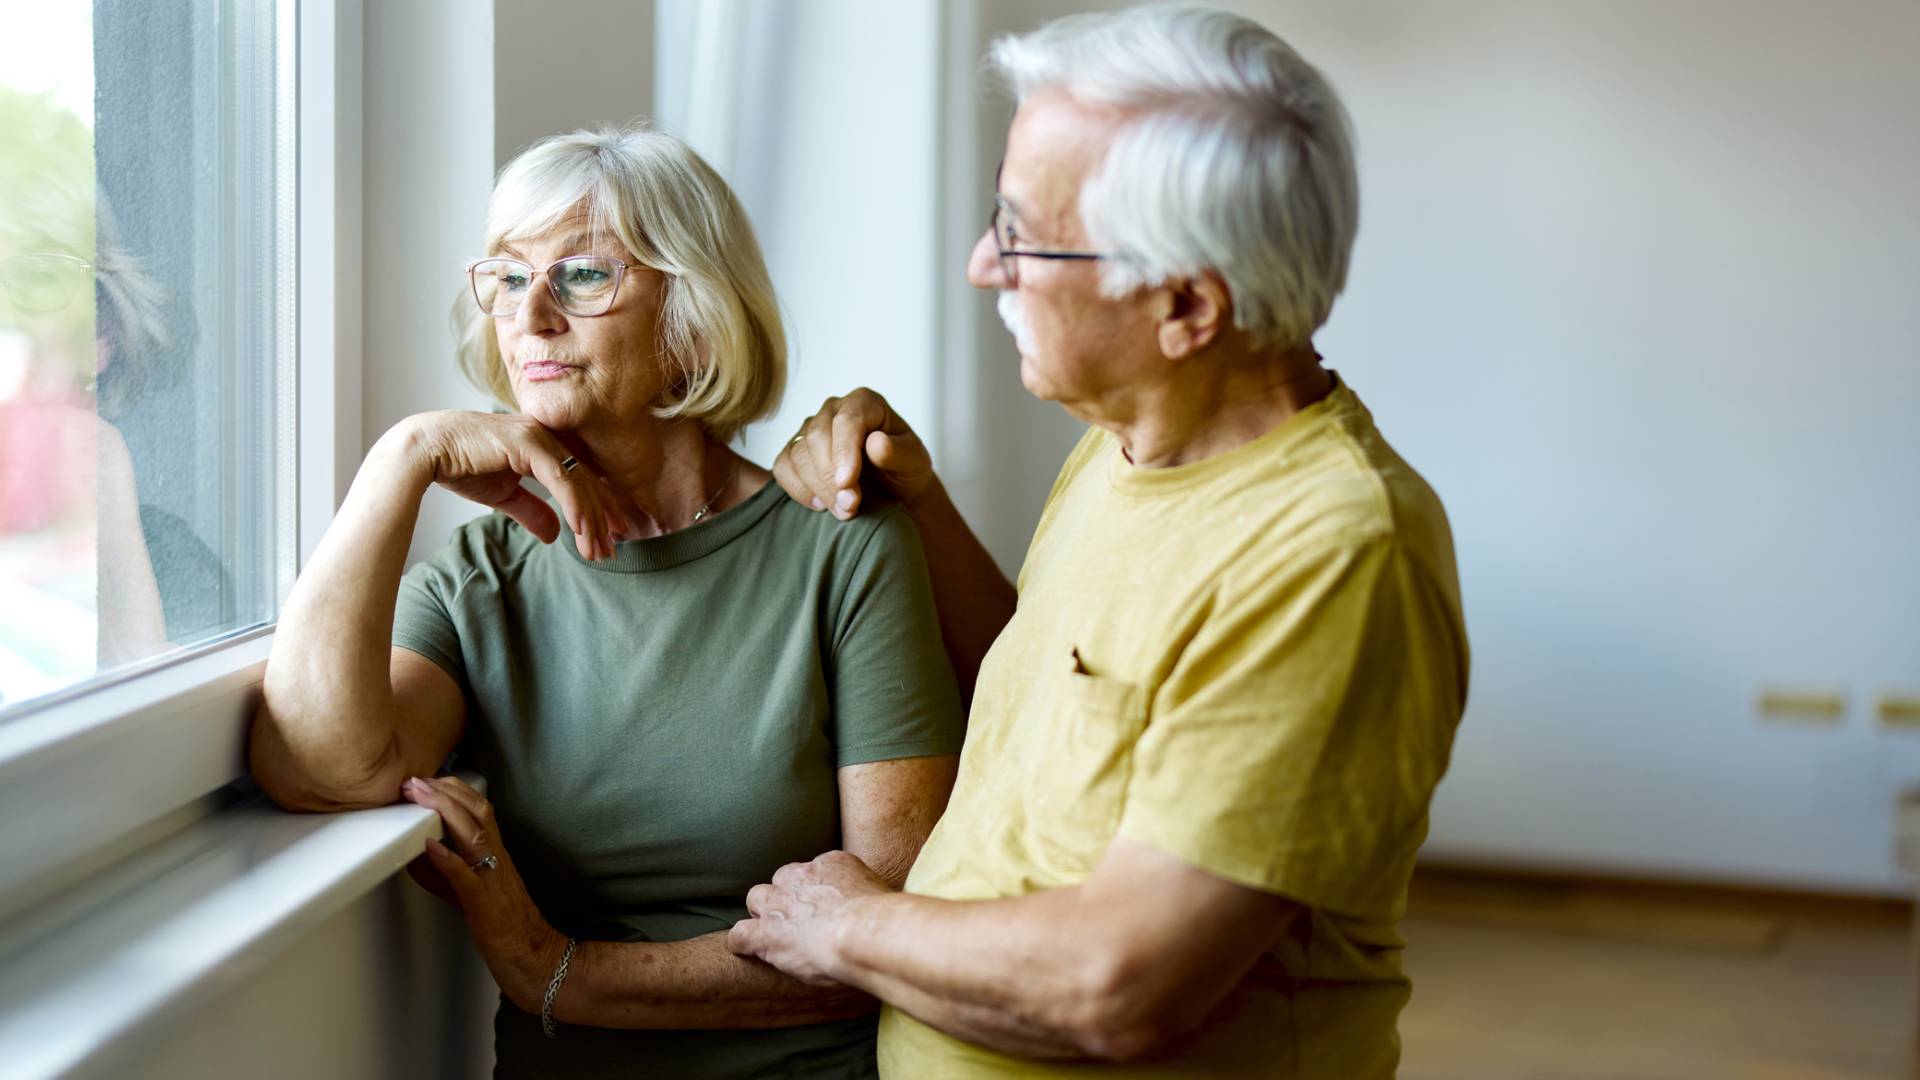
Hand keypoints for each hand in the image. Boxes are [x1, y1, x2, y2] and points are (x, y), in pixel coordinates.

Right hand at [391, 410, 629, 560]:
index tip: (612, 535)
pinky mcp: (527, 442)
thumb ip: (532, 510)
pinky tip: (582, 530)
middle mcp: (546, 435)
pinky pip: (561, 478)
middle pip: (587, 480)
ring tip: (598, 550)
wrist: (426, 452)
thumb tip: (555, 535)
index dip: (599, 507)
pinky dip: (574, 505)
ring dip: (591, 519)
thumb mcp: (504, 495)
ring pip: (579, 481)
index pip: (581, 477)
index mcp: (543, 444)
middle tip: (613, 549)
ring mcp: (538, 435)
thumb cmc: (461, 467)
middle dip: (602, 518)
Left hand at [400, 775, 567, 1012]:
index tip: (428, 779)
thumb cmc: (503, 923)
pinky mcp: (483, 902)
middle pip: (477, 812)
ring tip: (420, 796)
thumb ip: (444, 873)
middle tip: (416, 780)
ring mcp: (492, 878)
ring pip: (473, 834)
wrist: (531, 952)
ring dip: (444, 811)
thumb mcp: (469, 891)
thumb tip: (416, 854)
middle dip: (445, 790)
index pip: (479, 809)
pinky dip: (447, 858)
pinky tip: (429, 845)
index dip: (453, 790)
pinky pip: (466, 876)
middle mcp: (496, 858)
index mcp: (495, 853)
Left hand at [727, 850, 893, 985]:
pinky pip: (740, 934)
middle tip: (800, 921)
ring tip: (776, 934)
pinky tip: (749, 951)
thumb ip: (871, 898)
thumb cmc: (884, 921)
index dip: (816, 893)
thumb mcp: (884, 894)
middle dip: (786, 898)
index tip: (825, 908)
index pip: (814, 872)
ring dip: (764, 915)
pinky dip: (743, 943)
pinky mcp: (767, 931)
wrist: (865, 932)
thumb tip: (880, 911)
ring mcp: (780, 902)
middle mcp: (802, 876)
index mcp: (832, 864)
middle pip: (781, 879)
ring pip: (757, 898)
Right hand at [774, 389, 933, 519]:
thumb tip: (876, 444)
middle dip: (831, 477)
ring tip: (844, 511)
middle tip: (850, 507)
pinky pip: (783, 468)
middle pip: (817, 438)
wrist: (895, 489)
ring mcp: (811, 429)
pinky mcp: (796, 452)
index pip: (847, 420)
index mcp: (864, 402)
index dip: (844, 452)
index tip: (847, 483)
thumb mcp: (914, 461)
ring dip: (818, 488)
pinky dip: (798, 490)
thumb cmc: (905, 469)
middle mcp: (833, 410)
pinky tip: (821, 504)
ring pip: (798, 455)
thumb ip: (897, 452)